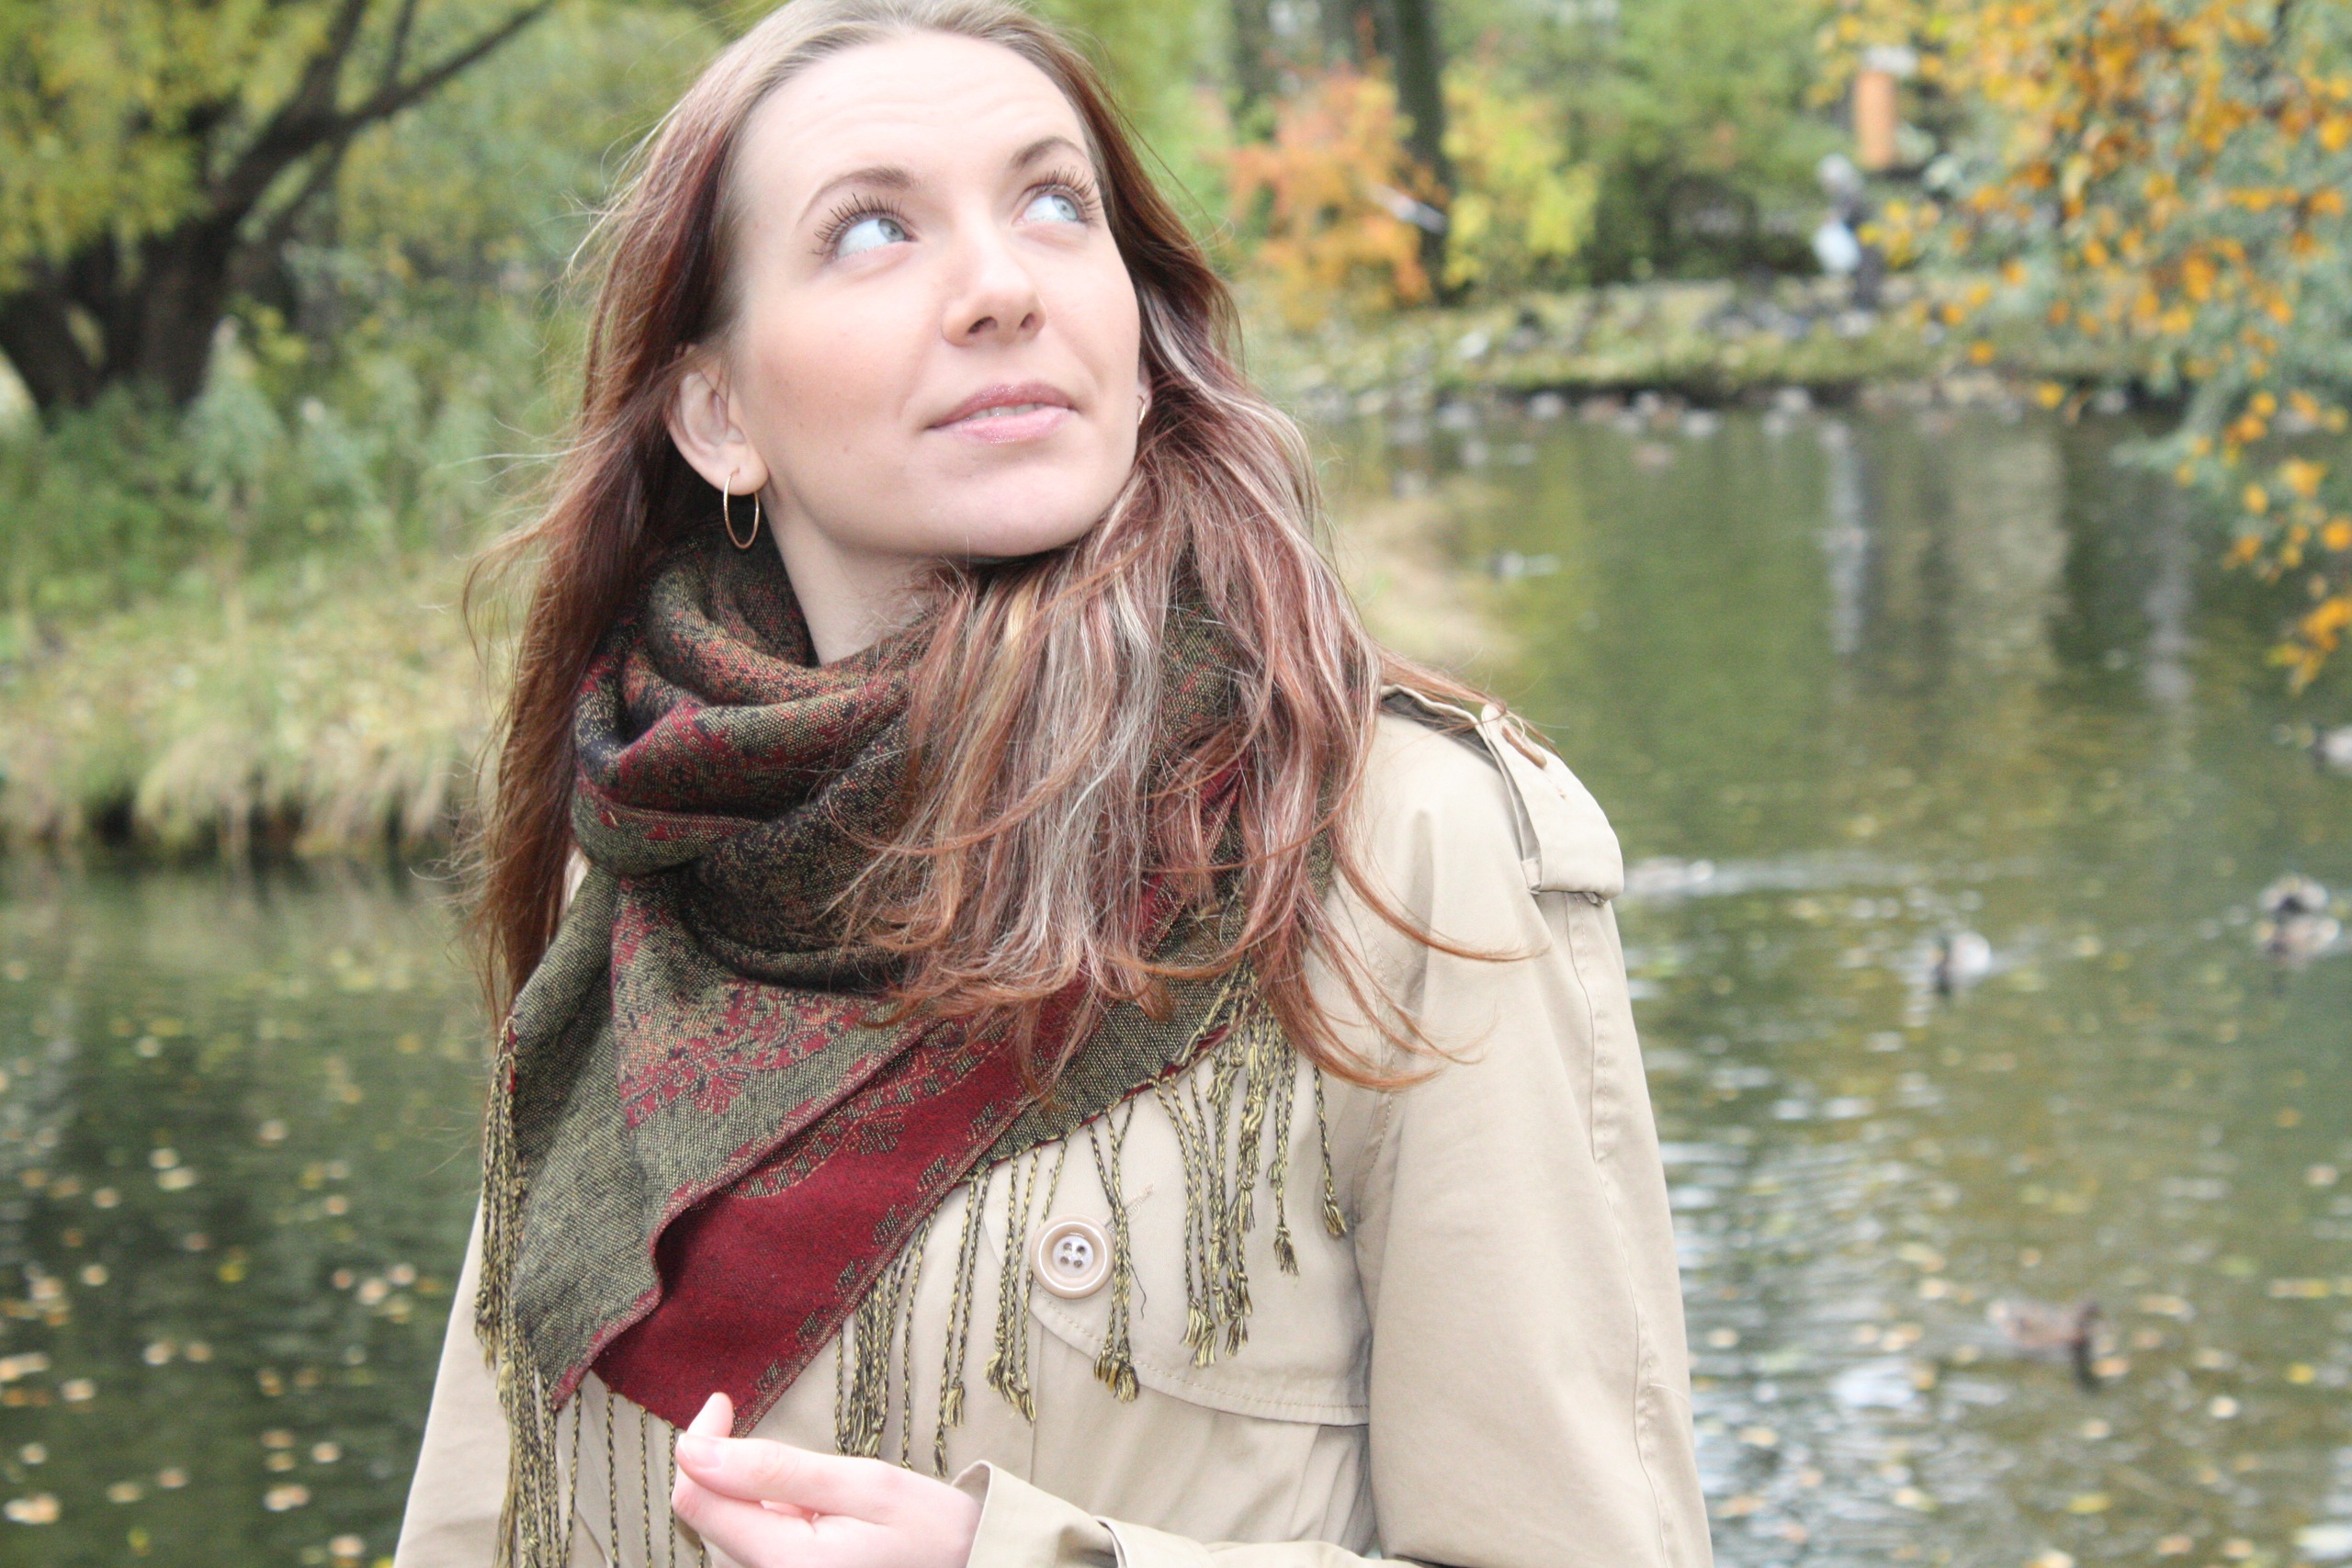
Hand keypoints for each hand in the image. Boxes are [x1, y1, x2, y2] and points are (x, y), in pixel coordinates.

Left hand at [670, 1392, 981, 1567]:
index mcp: (782, 1563)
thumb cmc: (930, 1532)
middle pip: (710, 1511)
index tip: (723, 1402)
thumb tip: (694, 1450)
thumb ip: (776, 1470)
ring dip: (763, 1496)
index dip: (698, 1442)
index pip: (694, 1498)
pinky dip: (779, 1516)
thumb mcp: (865, 1484)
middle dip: (740, 1469)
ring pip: (733, 1524)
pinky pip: (758, 1541)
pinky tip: (823, 1520)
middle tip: (808, 1459)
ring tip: (829, 1500)